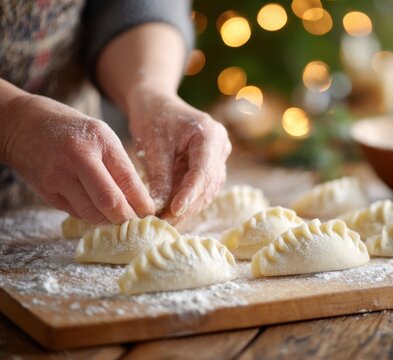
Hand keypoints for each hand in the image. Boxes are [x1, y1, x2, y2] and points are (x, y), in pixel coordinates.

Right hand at [1, 94, 154, 223]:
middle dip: (126, 217)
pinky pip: (76, 212)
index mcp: (99, 141)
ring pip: (92, 214)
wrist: (24, 124)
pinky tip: (96, 209)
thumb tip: (140, 201)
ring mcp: (59, 177)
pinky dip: (91, 215)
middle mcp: (78, 159)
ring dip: (109, 220)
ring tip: (117, 217)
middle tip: (135, 221)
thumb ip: (120, 166)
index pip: (128, 181)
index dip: (142, 203)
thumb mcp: (102, 137)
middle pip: (110, 202)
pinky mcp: (46, 192)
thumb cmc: (73, 130)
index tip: (150, 213)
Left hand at [126, 87, 230, 223]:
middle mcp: (221, 148)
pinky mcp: (211, 169)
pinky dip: (187, 203)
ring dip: (187, 208)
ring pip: (207, 192)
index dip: (190, 194)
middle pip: (208, 185)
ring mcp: (219, 159)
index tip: (174, 211)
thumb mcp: (153, 148)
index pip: (203, 171)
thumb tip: (158, 210)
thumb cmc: (154, 120)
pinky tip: (169, 214)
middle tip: (162, 222)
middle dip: (186, 205)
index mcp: (210, 135)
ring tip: (163, 220)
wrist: (157, 106)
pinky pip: (202, 191)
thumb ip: (159, 179)